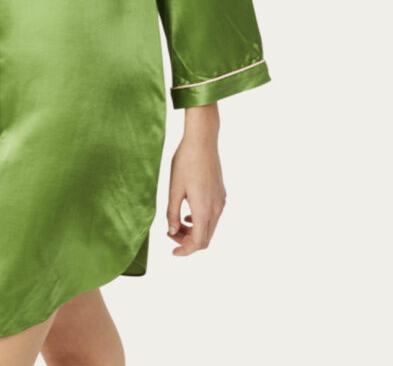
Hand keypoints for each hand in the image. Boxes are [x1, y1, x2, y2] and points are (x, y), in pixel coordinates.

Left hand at [166, 110, 225, 255]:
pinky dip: (201, 221)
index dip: (185, 251)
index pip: (198, 242)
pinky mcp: (221, 194)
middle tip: (170, 235)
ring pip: (210, 227)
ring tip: (177, 224)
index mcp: (204, 209)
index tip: (173, 252)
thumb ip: (172, 213)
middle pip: (205, 238)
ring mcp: (221, 201)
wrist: (203, 140)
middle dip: (188, 242)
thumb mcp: (174, 188)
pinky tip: (188, 214)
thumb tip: (172, 232)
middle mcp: (217, 208)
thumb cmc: (186, 161)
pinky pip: (213, 216)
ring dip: (194, 232)